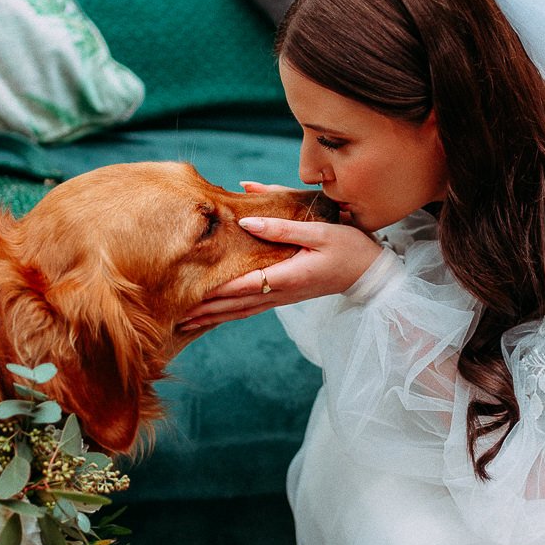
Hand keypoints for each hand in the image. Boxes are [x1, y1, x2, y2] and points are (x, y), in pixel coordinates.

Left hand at [178, 214, 383, 329]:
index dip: (215, 291)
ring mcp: (283, 298)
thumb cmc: (349, 247)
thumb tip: (244, 221)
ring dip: (214, 317)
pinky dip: (230, 313)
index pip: (244, 285)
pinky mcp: (285, 296)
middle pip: (236, 305)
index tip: (188, 295)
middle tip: (173, 317)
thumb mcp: (319, 231)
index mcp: (288, 276)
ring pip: (241, 311)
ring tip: (185, 323)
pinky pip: (251, 308)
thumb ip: (281, 226)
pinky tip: (215, 316)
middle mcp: (282, 292)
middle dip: (205, 311)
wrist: (372, 273)